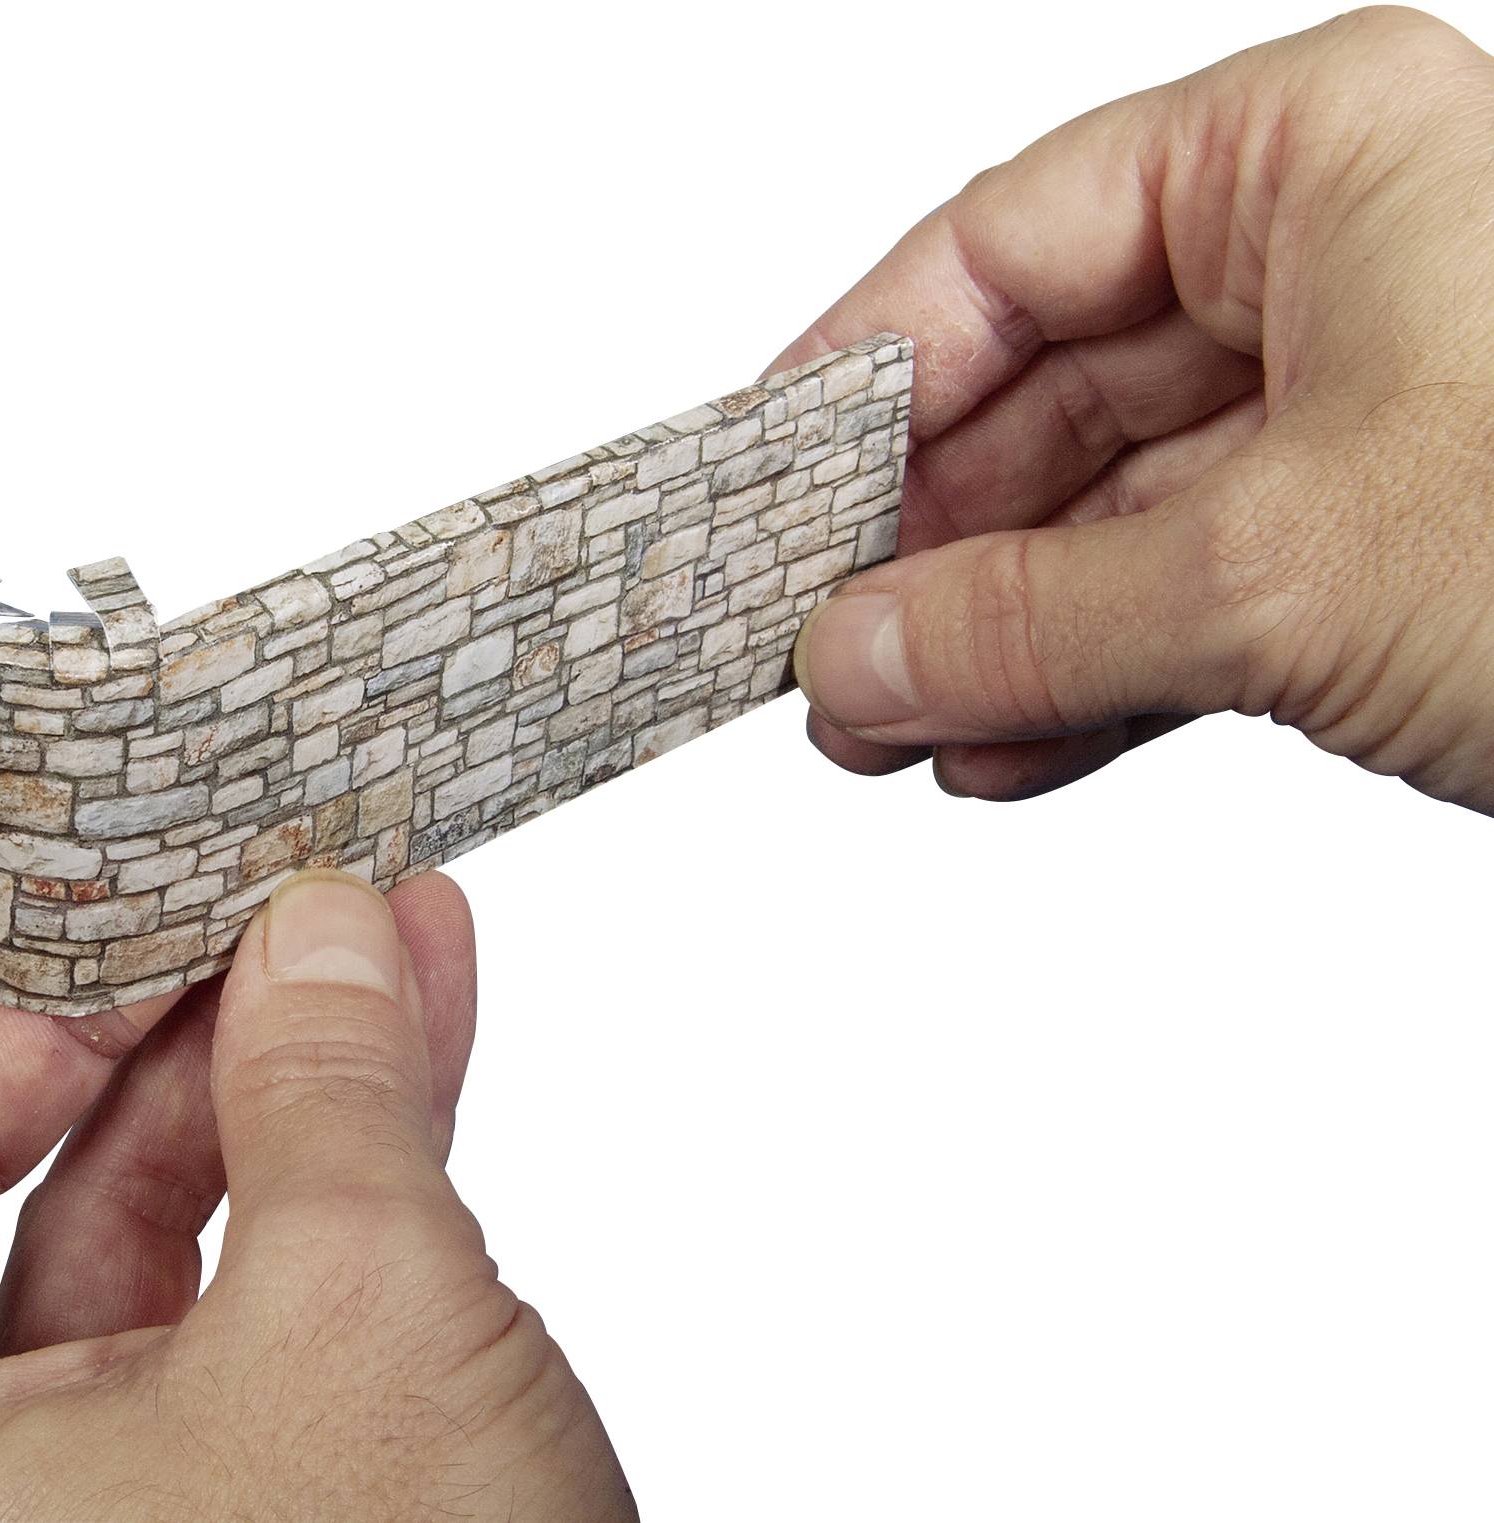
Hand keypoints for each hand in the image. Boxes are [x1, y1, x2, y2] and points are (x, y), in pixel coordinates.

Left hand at [0, 728, 633, 1520]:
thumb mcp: (360, 1327)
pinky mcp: (226, 1470)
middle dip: (102, 983)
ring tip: (359, 909)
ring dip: (260, 1045)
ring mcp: (86, 1479)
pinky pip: (244, 1258)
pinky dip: (329, 1136)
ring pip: (130, 1197)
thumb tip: (331, 926)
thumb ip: (328, 1095)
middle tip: (196, 844)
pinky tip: (414, 1016)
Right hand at [778, 7, 1493, 811]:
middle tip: (822, 654)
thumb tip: (852, 654)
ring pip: (1107, 516)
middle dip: (927, 548)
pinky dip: (1087, 681)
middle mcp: (1333, 262)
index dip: (866, 372)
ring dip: (992, 635)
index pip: (1009, 242)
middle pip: (1047, 394)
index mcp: (1319, 157)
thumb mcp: (1281, 574)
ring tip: (890, 728)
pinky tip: (999, 751)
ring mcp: (1356, 406)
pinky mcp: (1377, 540)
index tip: (767, 487)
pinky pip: (1183, 598)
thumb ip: (1030, 616)